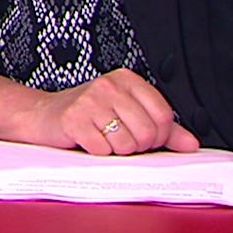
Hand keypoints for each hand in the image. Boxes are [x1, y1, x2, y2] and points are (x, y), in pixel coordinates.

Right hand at [31, 68, 201, 155]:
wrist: (42, 115)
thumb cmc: (87, 115)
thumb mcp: (126, 114)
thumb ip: (163, 129)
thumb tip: (191, 144)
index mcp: (127, 80)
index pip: (164, 115)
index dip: (160, 136)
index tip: (145, 137)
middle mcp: (109, 85)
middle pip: (148, 132)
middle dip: (137, 146)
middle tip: (118, 138)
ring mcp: (90, 100)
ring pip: (126, 144)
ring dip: (115, 150)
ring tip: (102, 138)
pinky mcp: (74, 119)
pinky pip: (103, 150)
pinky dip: (97, 153)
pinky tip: (88, 140)